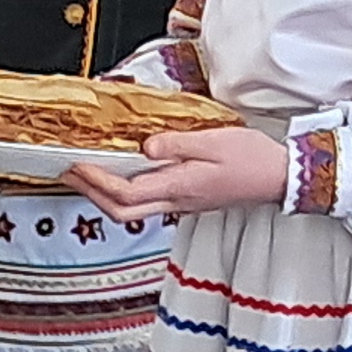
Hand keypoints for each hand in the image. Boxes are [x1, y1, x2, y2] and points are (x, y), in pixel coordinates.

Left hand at [71, 123, 291, 225]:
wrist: (281, 178)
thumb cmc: (254, 159)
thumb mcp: (214, 141)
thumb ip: (176, 145)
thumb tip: (145, 148)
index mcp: (180, 186)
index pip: (126, 191)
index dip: (96, 181)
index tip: (77, 165)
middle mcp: (178, 200)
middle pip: (122, 210)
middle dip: (91, 194)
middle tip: (71, 173)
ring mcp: (183, 204)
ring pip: (133, 210)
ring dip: (105, 195)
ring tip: (89, 174)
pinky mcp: (189, 200)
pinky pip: (148, 203)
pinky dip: (126, 192)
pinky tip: (124, 175)